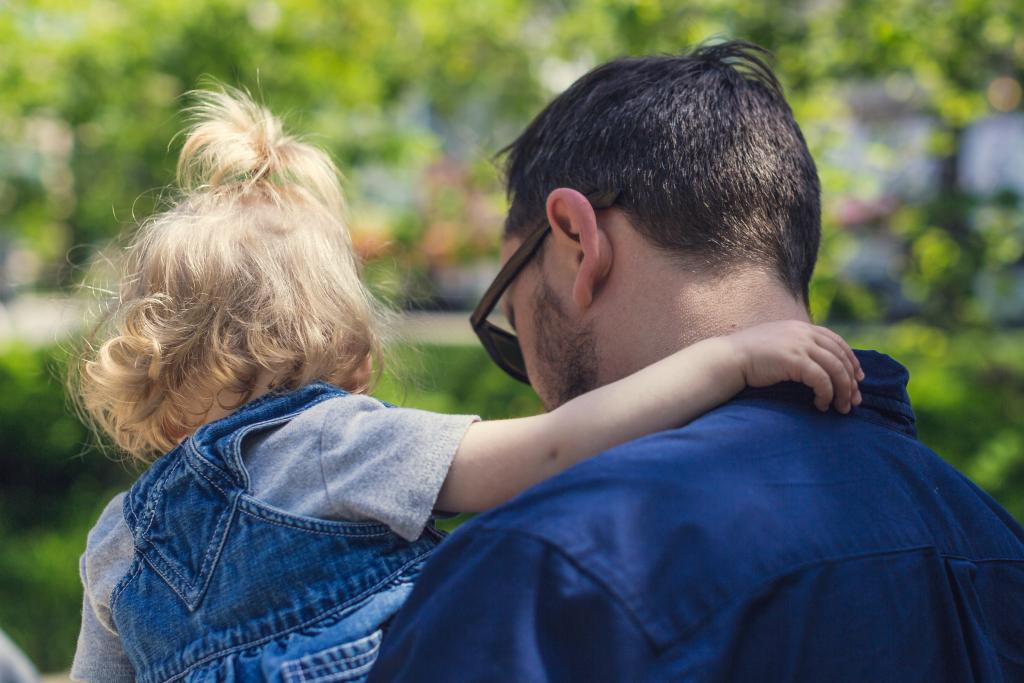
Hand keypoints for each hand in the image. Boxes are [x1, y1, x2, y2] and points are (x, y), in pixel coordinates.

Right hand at [724, 320, 863, 413]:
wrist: (728, 358)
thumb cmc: (748, 357)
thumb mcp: (776, 344)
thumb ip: (794, 347)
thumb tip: (811, 363)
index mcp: (801, 327)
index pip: (837, 341)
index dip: (851, 360)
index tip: (858, 378)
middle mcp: (804, 333)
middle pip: (841, 356)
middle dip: (851, 380)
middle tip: (855, 400)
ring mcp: (800, 345)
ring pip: (836, 369)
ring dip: (843, 391)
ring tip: (842, 408)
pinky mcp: (794, 360)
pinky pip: (821, 380)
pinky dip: (826, 394)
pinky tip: (821, 405)